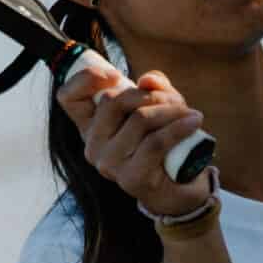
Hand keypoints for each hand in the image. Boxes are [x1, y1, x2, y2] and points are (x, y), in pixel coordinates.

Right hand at [56, 67, 212, 218]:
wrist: (181, 188)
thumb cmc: (165, 143)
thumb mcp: (159, 107)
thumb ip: (152, 88)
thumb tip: (148, 80)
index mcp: (91, 128)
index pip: (68, 97)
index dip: (85, 78)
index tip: (115, 74)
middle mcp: (93, 147)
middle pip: (113, 100)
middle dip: (150, 94)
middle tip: (175, 102)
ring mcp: (109, 165)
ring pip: (139, 119)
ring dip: (171, 110)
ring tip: (188, 114)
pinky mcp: (132, 178)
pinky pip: (156, 142)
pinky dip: (179, 127)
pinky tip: (194, 121)